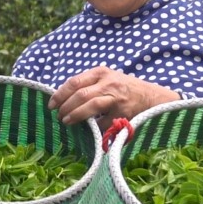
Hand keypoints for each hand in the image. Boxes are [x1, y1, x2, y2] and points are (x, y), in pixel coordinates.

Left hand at [50, 67, 178, 124]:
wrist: (151, 97)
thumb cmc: (125, 88)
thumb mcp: (107, 78)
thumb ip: (89, 84)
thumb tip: (63, 98)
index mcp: (101, 72)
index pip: (74, 82)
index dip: (60, 94)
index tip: (51, 104)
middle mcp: (108, 83)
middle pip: (80, 94)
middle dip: (65, 107)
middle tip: (58, 116)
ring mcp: (116, 98)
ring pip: (90, 106)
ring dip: (75, 115)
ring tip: (66, 121)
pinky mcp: (123, 112)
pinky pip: (103, 122)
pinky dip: (93, 127)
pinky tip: (87, 130)